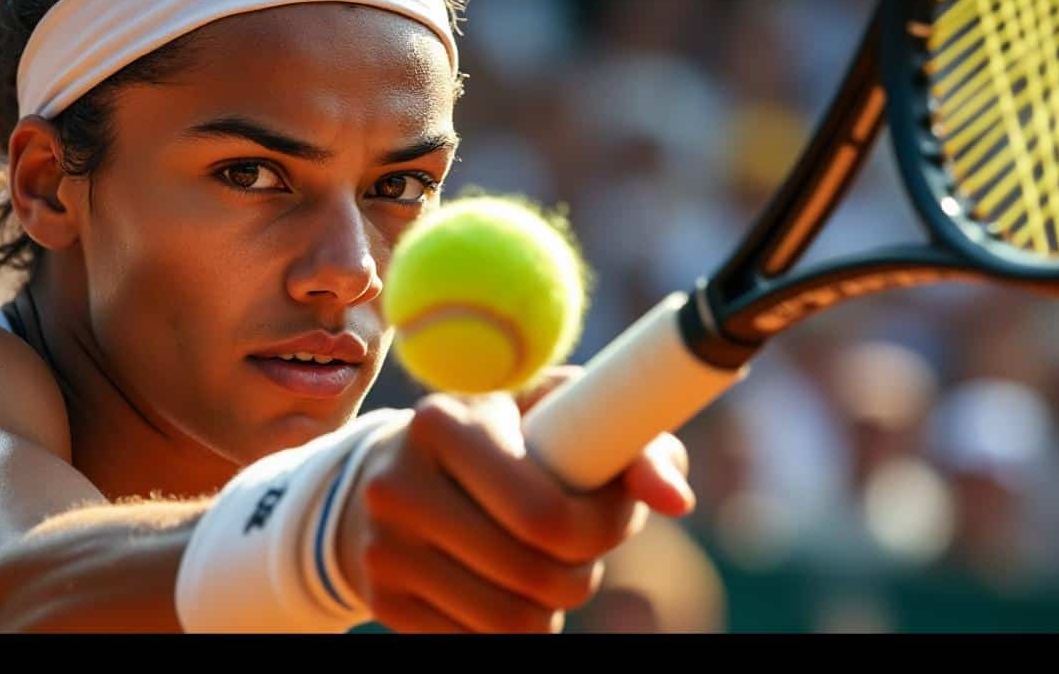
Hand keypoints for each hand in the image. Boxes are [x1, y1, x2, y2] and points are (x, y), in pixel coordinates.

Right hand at [336, 367, 694, 632]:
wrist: (389, 475)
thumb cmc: (505, 434)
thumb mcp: (561, 413)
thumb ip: (631, 443)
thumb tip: (677, 501)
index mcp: (443, 422)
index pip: (546, 515)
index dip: (604, 528)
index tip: (616, 516)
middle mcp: (398, 484)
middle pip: (535, 575)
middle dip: (583, 571)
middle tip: (585, 549)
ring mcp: (383, 548)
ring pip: (511, 622)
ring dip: (552, 608)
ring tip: (550, 569)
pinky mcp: (381, 599)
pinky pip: (477, 644)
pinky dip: (513, 627)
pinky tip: (507, 588)